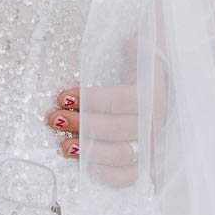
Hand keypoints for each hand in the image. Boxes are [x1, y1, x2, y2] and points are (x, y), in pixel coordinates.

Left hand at [49, 48, 168, 186]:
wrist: (159, 96)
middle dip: (81, 123)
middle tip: (54, 119)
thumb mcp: (139, 57)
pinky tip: (89, 167)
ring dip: (91, 150)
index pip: (120, 98)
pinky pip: (131, 175)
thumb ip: (136, 48)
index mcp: (150, 94)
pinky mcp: (143, 161)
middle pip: (116, 127)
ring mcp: (148, 143)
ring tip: (63, 145)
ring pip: (123, 152)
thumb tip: (132, 39)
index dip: (91, 99)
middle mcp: (152, 121)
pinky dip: (112, 175)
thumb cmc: (139, 75)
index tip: (63, 96)